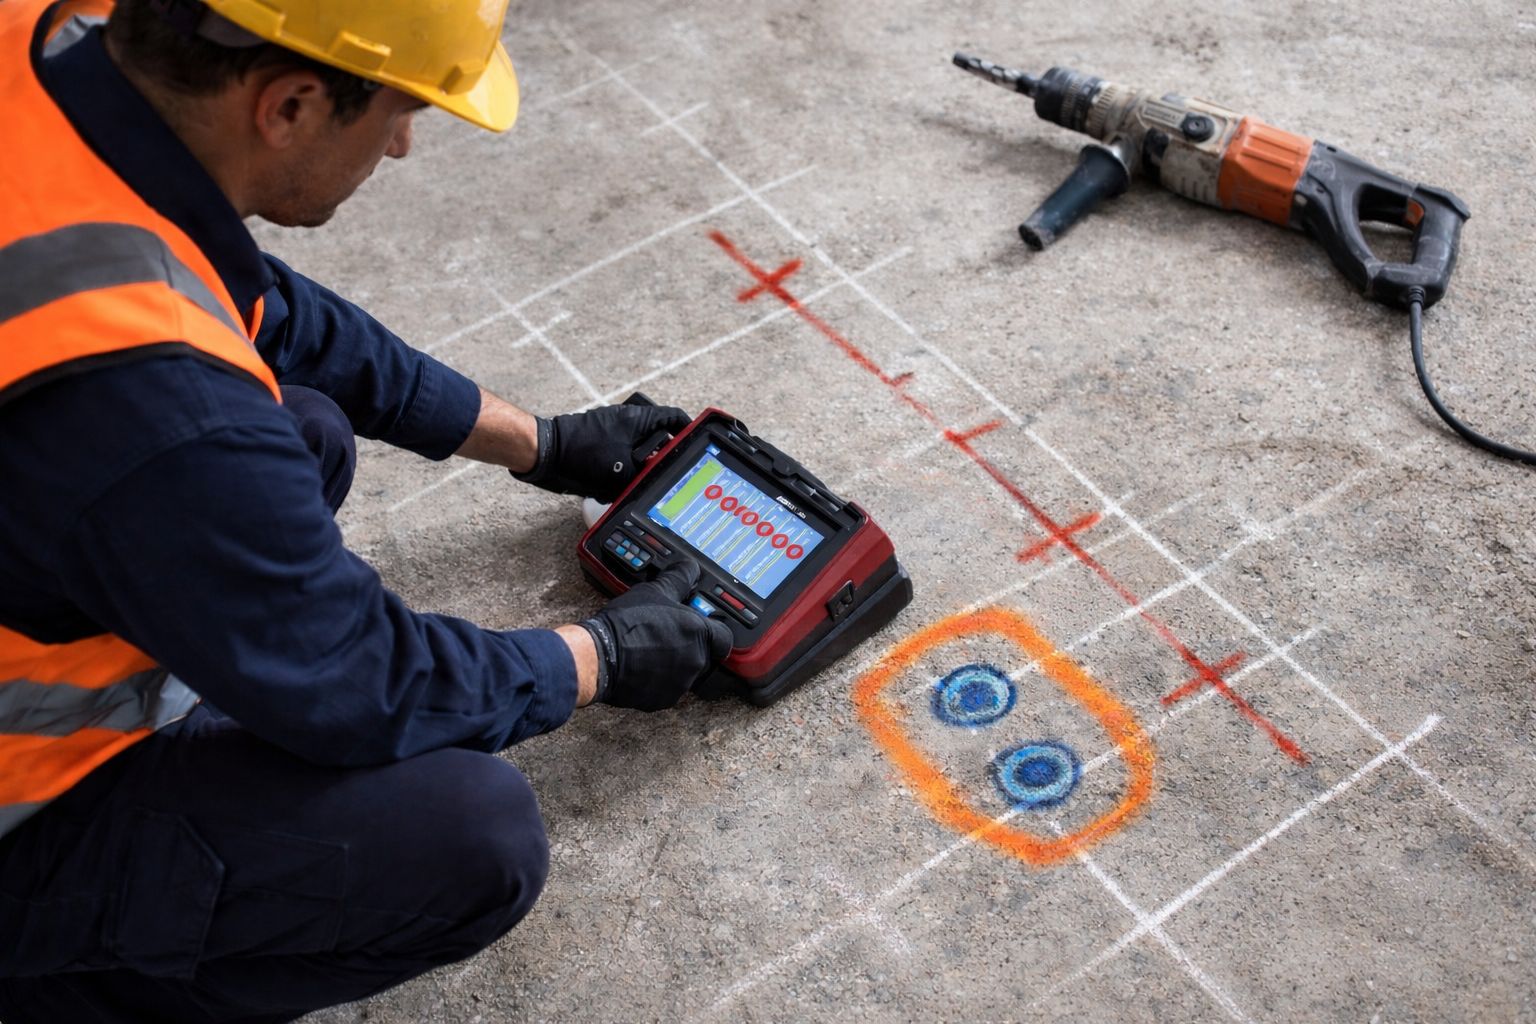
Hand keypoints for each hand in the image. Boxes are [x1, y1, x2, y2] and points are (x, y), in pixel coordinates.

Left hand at [514, 403, 691, 501]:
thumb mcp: (622, 471)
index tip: (697, 446)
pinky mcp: (599, 446)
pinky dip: (621, 475)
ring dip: (639, 470)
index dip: (689, 432)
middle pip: (659, 439)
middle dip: (661, 459)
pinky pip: (620, 461)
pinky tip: (614, 489)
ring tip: (635, 484)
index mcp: (638, 419)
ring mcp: (612, 433)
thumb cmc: (579, 453)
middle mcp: (627, 422)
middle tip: (663, 475)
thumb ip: (646, 475)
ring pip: (638, 454)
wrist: (544, 455)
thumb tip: (657, 482)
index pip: (675, 419)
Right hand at [580, 560, 733, 710]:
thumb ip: (679, 580)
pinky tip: (640, 668)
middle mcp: (695, 661)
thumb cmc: (628, 623)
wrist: (601, 655)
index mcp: (699, 634)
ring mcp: (680, 684)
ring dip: (672, 665)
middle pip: (703, 656)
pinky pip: (666, 690)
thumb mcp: (655, 591)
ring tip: (648, 651)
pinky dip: (656, 681)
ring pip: (684, 674)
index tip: (704, 630)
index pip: (724, 639)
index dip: (714, 633)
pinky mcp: (662, 700)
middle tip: (665, 636)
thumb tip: (690, 568)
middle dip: (688, 647)